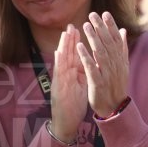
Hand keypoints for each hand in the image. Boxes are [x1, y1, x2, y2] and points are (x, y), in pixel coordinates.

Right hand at [50, 24, 87, 141]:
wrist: (65, 122)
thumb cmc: (73, 105)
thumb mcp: (80, 87)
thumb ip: (83, 74)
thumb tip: (89, 65)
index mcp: (72, 74)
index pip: (75, 55)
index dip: (77, 42)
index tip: (80, 29)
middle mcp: (65, 75)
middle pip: (68, 54)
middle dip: (70, 39)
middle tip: (72, 24)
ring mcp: (60, 80)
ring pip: (62, 60)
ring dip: (63, 46)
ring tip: (65, 33)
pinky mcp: (58, 87)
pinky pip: (59, 73)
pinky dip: (58, 62)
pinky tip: (59, 51)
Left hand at [76, 11, 129, 117]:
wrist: (114, 107)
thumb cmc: (115, 84)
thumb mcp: (122, 65)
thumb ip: (122, 47)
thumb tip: (122, 30)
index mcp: (120, 59)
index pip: (116, 39)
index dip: (111, 26)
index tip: (104, 13)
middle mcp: (115, 64)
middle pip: (108, 43)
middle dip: (100, 28)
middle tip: (92, 14)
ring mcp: (107, 73)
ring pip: (100, 53)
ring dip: (93, 38)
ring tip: (86, 25)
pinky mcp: (98, 82)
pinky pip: (91, 68)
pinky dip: (86, 56)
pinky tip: (79, 46)